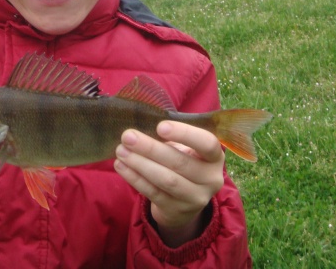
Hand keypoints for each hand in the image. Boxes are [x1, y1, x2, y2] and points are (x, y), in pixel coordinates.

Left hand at [114, 121, 224, 247]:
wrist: (184, 201)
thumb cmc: (184, 162)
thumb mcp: (187, 149)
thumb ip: (172, 137)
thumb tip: (141, 126)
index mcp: (215, 157)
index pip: (207, 144)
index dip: (185, 134)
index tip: (160, 126)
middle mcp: (211, 179)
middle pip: (180, 163)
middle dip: (151, 148)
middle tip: (128, 136)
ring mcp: (195, 198)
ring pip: (166, 180)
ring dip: (140, 163)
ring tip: (121, 150)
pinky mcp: (176, 210)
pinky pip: (153, 193)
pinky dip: (135, 178)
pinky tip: (121, 166)